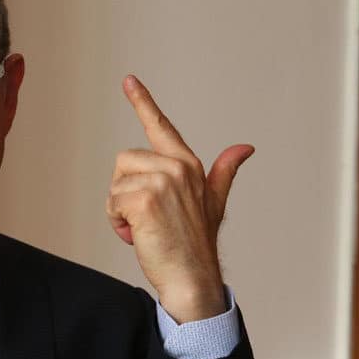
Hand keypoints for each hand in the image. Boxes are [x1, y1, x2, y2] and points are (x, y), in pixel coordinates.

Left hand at [105, 75, 253, 322]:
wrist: (192, 278)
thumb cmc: (196, 243)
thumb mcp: (214, 202)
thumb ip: (224, 172)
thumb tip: (245, 147)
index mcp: (189, 165)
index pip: (161, 127)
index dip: (143, 101)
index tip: (128, 80)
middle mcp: (177, 168)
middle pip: (123, 162)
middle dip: (124, 192)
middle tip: (145, 219)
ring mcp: (162, 181)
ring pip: (115, 184)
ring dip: (119, 210)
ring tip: (143, 228)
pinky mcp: (145, 199)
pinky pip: (113, 202)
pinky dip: (117, 223)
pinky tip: (138, 236)